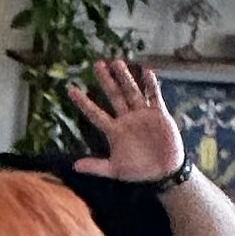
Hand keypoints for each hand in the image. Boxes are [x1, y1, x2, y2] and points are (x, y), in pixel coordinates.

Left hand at [68, 57, 186, 183]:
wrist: (164, 173)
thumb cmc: (139, 171)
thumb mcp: (115, 169)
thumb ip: (96, 166)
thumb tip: (74, 166)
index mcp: (114, 130)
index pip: (95, 113)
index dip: (83, 102)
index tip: (70, 90)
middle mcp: (127, 119)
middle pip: (114, 96)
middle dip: (106, 81)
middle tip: (97, 64)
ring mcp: (142, 114)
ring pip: (132, 92)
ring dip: (125, 78)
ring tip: (117, 62)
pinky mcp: (159, 114)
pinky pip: (154, 97)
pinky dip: (151, 85)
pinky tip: (146, 72)